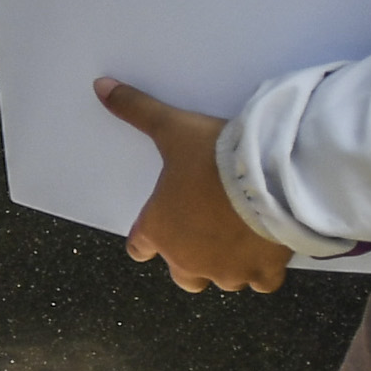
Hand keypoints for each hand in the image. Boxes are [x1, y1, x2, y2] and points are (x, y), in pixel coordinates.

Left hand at [96, 77, 291, 293]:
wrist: (269, 178)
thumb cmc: (214, 159)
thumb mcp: (171, 129)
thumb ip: (137, 110)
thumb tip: (101, 87)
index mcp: (160, 230)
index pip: (139, 247)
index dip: (147, 239)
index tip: (156, 231)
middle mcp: (189, 259)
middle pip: (183, 275)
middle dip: (190, 259)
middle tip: (205, 235)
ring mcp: (228, 270)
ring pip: (222, 281)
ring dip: (227, 265)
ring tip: (239, 239)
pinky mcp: (263, 273)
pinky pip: (261, 283)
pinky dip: (264, 271)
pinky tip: (268, 252)